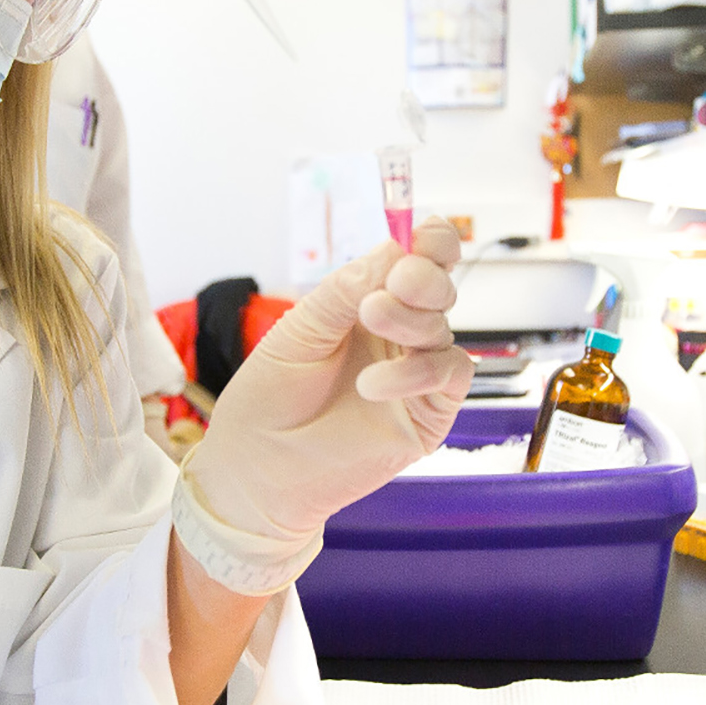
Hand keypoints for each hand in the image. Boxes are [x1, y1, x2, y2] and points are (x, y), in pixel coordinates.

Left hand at [172, 222, 474, 593]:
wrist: (256, 470)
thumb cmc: (268, 400)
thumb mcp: (298, 332)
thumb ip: (344, 292)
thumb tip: (394, 250)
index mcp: (367, 304)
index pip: (415, 261)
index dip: (430, 242)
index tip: (423, 235)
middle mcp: (398, 334)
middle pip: (438, 288)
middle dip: (422, 277)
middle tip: (393, 281)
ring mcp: (414, 374)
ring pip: (443, 327)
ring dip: (412, 317)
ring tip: (371, 318)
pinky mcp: (428, 415)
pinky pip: (449, 376)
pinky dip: (418, 371)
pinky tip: (373, 384)